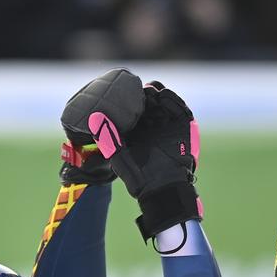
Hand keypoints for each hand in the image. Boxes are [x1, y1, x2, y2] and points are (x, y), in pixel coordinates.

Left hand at [68, 72, 200, 238]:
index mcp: (135, 130)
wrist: (161, 188)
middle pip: (148, 102)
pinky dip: (173, 100)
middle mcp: (151, 126)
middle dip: (142, 94)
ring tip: (149, 89)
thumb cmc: (136, 175)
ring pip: (164, 102)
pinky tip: (163, 95)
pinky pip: (180, 109)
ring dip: (157, 94)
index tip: (120, 89)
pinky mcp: (183, 127)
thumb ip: (107, 136)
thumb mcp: (117, 154)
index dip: (127, 98)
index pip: (131, 108)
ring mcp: (168, 125)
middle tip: (136, 87)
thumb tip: (93, 118)